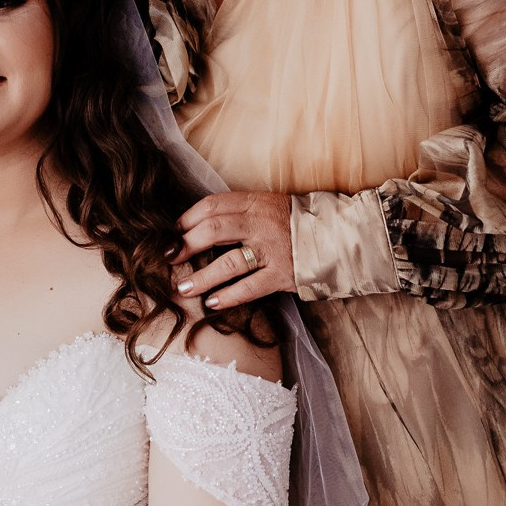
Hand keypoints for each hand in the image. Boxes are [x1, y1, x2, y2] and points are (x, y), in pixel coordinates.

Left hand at [174, 190, 294, 307]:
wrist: (338, 235)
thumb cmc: (294, 222)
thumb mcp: (267, 206)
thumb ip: (238, 213)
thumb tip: (199, 228)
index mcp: (254, 202)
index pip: (212, 206)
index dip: (187, 220)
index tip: (172, 233)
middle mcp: (260, 223)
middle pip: (213, 231)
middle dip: (185, 246)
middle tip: (168, 259)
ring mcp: (272, 250)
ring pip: (227, 263)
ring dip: (201, 277)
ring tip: (183, 288)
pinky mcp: (282, 274)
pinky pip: (249, 287)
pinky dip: (228, 297)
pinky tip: (211, 303)